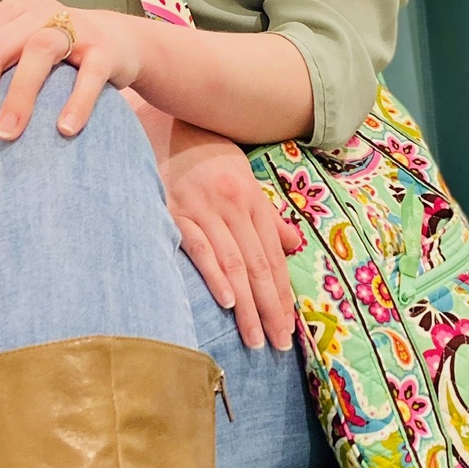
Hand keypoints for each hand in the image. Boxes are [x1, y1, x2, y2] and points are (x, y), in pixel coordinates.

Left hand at [0, 0, 144, 155]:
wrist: (123, 43)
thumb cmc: (60, 61)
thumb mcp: (19, 58)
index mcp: (8, 16)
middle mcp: (37, 14)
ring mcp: (74, 27)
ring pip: (38, 52)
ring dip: (18, 97)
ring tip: (5, 136)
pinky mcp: (105, 48)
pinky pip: (90, 73)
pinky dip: (76, 101)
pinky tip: (65, 129)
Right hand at [159, 118, 303, 350]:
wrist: (173, 124)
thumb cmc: (211, 160)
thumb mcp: (247, 184)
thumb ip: (270, 219)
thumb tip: (294, 249)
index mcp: (254, 203)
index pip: (273, 258)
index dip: (283, 296)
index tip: (289, 329)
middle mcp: (234, 208)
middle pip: (258, 266)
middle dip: (270, 308)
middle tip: (277, 343)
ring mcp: (205, 211)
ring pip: (234, 263)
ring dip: (247, 304)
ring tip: (255, 337)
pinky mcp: (175, 213)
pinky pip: (199, 248)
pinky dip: (214, 275)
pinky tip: (226, 300)